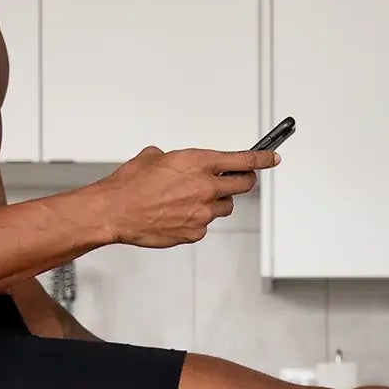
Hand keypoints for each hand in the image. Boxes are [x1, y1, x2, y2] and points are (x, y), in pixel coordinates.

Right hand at [96, 147, 280, 247]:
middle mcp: (206, 187)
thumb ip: (177, 159)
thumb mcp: (154, 157)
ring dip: (216, 201)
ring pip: (224, 207)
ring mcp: (203, 212)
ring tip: (191, 199)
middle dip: (243, 181)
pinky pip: (205, 224)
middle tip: (237, 179)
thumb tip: (179, 164)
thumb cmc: (130, 184)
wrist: (115, 211)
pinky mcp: (195, 232)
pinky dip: (197, 219)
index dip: (262, 159)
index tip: (273, 158)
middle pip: (243, 186)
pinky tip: (176, 214)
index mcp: (199, 162)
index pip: (244, 160)